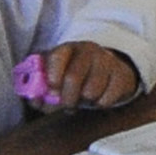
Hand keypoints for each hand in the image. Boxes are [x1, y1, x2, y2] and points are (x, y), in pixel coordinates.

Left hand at [16, 41, 145, 113]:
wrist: (109, 69)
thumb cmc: (75, 74)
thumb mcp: (55, 75)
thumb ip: (39, 86)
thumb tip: (34, 99)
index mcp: (67, 48)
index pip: (57, 57)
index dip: (52, 77)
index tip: (51, 91)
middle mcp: (87, 50)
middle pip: (73, 78)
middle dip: (66, 98)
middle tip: (66, 105)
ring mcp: (106, 61)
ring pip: (91, 91)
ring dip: (84, 102)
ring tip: (83, 99)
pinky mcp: (121, 75)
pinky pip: (107, 98)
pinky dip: (100, 104)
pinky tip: (98, 98)